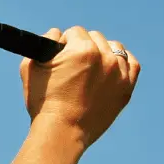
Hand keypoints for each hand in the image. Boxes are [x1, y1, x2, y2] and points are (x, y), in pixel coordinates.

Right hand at [20, 26, 139, 147]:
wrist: (62, 131)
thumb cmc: (43, 101)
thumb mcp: (31, 67)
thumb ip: (45, 41)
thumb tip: (57, 33)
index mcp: (82, 49)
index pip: (74, 32)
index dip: (63, 43)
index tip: (59, 56)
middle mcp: (105, 57)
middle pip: (95, 37)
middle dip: (82, 46)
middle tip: (72, 65)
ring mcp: (119, 73)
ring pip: (114, 47)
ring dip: (102, 51)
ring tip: (91, 67)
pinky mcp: (126, 87)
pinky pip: (132, 63)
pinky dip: (122, 61)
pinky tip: (110, 67)